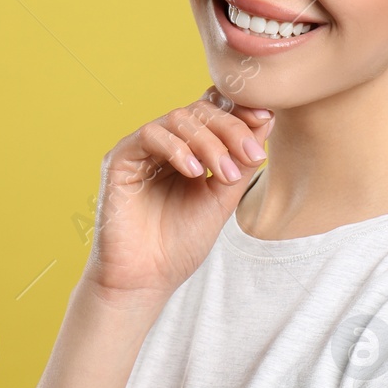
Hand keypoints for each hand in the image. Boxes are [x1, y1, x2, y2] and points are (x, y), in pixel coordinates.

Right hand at [81, 86, 273, 304]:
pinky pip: (151, 135)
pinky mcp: (120, 158)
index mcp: (190, 149)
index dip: (239, 108)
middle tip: (252, 156)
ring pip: (179, 118)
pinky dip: (178, 149)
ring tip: (226, 175)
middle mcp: (165, 143)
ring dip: (210, 142)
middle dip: (232, 129)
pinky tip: (194, 173)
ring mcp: (142, 149)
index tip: (267, 119)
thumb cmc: (181, 243)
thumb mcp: (223, 198)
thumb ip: (241, 161)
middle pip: (200, 110)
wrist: (146, 278)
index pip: (214, 111)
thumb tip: (267, 119)